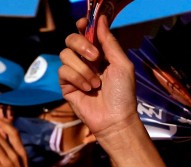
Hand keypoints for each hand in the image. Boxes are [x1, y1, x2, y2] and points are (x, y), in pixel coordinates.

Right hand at [58, 16, 138, 141]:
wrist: (115, 119)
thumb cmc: (123, 94)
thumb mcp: (122, 65)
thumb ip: (110, 42)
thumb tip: (101, 20)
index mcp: (101, 55)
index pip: (86, 34)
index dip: (83, 27)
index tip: (84, 25)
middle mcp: (86, 61)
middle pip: (71, 39)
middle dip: (82, 45)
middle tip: (95, 58)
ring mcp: (75, 72)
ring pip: (66, 54)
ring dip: (83, 68)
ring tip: (96, 84)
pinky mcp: (66, 84)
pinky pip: (63, 70)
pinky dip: (77, 78)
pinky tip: (87, 89)